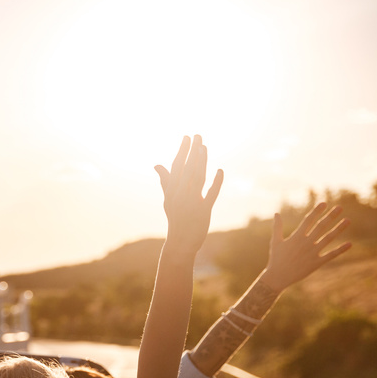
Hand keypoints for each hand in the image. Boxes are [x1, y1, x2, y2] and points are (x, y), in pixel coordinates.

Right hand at [154, 135, 222, 254]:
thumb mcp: (168, 199)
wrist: (180, 242)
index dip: (182, 151)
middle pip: (187, 169)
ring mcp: (191, 203)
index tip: (186, 137)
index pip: (176, 167)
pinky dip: (216, 183)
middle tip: (197, 135)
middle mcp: (180, 195)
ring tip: (204, 147)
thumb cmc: (176, 219)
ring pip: (197, 179)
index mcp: (172, 191)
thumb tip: (157, 164)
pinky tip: (220, 170)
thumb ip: (165, 181)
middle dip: (192, 151)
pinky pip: (210, 195)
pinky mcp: (203, 212)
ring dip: (201, 162)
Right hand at [260, 202, 351, 290]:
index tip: (324, 203)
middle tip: (340, 207)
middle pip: (320, 226)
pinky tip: (350, 244)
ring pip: (328, 238)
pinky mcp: (316, 263)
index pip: (308, 220)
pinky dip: (340, 250)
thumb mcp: (275, 242)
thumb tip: (277, 213)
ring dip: (339, 228)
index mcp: (296, 237)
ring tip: (348, 220)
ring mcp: (312, 253)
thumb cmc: (276, 258)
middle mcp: (305, 243)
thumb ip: (277, 227)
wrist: (278, 277)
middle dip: (330, 216)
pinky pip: (331, 255)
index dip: (316, 211)